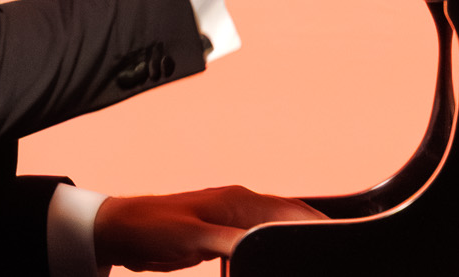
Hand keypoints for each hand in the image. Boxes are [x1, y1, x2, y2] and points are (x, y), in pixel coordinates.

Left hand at [92, 185, 322, 270]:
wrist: (120, 231)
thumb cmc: (153, 229)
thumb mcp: (194, 238)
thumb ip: (231, 241)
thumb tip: (262, 244)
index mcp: (238, 201)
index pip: (288, 211)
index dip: (315, 222)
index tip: (338, 234)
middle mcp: (238, 204)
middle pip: (286, 214)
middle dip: (310, 227)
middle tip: (333, 243)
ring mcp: (228, 217)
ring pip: (271, 225)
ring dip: (291, 234)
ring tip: (310, 251)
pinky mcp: (218, 233)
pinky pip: (254, 237)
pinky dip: (269, 245)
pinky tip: (271, 258)